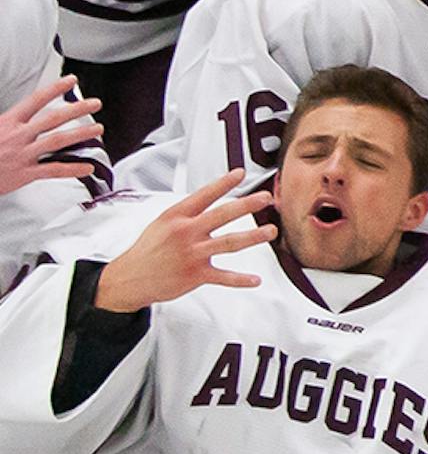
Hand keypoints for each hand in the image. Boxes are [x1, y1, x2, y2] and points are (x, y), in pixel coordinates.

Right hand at [0, 76, 101, 194]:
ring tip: (98, 130)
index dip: (55, 89)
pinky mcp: (25, 173)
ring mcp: (23, 154)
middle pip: (53, 118)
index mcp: (8, 122)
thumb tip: (19, 111)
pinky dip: (73, 169)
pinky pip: (54, 170)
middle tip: (95, 103)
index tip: (71, 81)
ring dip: (81, 134)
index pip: (35, 100)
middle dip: (77, 109)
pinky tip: (88, 167)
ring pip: (58, 141)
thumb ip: (8, 118)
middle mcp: (18, 136)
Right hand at [95, 170, 274, 312]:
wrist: (130, 278)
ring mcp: (192, 253)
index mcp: (176, 216)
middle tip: (266, 199)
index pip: (204, 195)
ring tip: (271, 231)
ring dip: (254, 236)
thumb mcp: (162, 223)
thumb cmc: (148, 250)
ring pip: (229, 242)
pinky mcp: (196, 274)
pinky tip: (256, 279)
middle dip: (247, 205)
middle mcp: (185, 232)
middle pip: (222, 215)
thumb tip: (210, 201)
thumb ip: (188, 214)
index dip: (223, 183)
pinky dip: (241, 279)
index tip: (240, 173)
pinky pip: (224, 277)